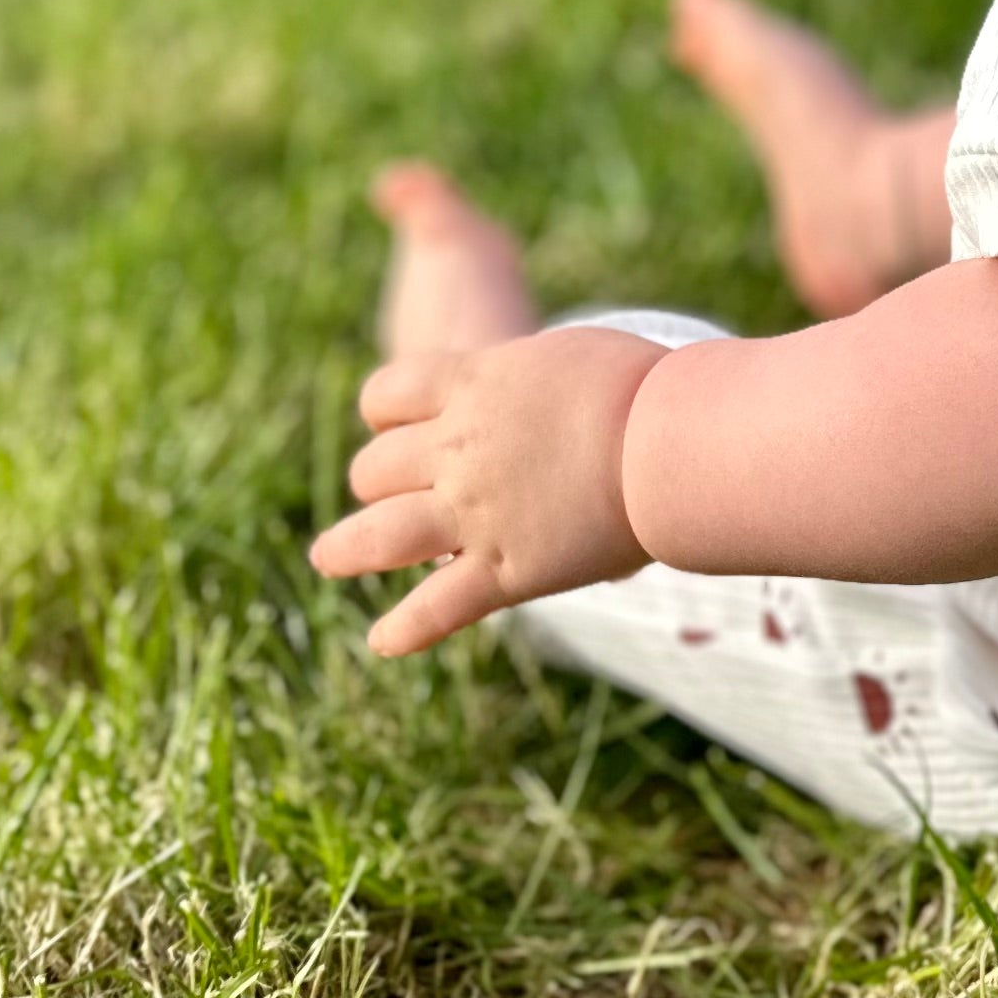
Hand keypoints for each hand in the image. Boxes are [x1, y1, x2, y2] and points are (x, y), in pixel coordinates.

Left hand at [310, 324, 664, 654]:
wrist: (670, 439)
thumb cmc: (639, 386)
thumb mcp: (565, 356)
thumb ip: (528, 381)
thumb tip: (536, 398)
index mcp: (470, 386)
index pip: (386, 394)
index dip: (382, 412)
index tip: (393, 424)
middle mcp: (457, 449)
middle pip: (376, 467)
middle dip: (375, 480)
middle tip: (387, 494)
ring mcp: (474, 514)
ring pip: (381, 536)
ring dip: (346, 549)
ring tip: (328, 559)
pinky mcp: (505, 571)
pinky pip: (438, 607)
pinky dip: (406, 630)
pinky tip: (383, 642)